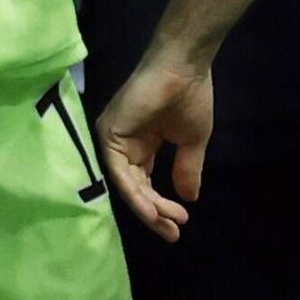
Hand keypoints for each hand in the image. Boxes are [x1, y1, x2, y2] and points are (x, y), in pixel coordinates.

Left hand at [95, 47, 216, 243]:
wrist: (185, 68)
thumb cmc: (190, 97)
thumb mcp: (192, 143)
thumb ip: (186, 170)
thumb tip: (188, 200)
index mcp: (142, 145)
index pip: (145, 183)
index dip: (160, 206)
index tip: (180, 224)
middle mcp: (123, 145)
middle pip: (134, 188)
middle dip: (153, 213)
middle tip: (172, 232)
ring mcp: (113, 139)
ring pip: (125, 184)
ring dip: (146, 207)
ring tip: (168, 223)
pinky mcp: (108, 134)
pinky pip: (118, 172)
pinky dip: (135, 193)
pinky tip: (153, 208)